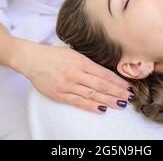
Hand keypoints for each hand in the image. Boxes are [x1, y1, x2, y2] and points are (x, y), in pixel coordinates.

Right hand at [19, 42, 133, 114]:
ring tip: (120, 104)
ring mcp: (67, 85)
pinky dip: (91, 106)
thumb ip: (87, 62)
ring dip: (108, 100)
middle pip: (101, 85)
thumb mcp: (73, 53)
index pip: (103, 73)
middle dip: (117, 92)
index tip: (128, 86)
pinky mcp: (59, 94)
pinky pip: (78, 102)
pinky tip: (102, 109)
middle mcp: (75, 73)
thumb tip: (105, 73)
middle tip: (130, 97)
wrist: (32, 59)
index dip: (117, 81)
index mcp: (80, 60)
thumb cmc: (53, 55)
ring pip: (92, 95)